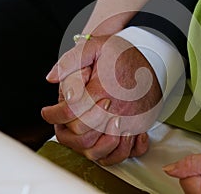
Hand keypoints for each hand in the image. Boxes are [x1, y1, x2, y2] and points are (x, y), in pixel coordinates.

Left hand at [42, 35, 162, 164]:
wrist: (152, 60)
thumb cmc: (122, 55)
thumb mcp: (95, 46)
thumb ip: (71, 60)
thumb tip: (52, 78)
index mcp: (105, 88)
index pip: (71, 111)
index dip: (53, 114)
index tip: (48, 112)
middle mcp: (119, 108)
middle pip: (83, 133)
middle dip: (66, 130)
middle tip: (60, 124)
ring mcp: (131, 120)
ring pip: (101, 148)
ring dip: (83, 146)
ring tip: (75, 135)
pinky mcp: (139, 127)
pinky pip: (123, 151)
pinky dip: (108, 155)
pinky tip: (98, 146)